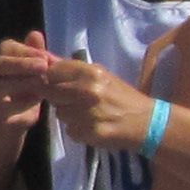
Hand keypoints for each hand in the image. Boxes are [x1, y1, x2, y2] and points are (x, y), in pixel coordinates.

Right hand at [0, 35, 60, 133]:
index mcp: (0, 59)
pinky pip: (2, 108)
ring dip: (22, 82)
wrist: (13, 120)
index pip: (6, 47)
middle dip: (21, 64)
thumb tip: (36, 34)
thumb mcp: (34, 70)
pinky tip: (37, 100)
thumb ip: (35, 53)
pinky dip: (21, 103)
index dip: (26, 50)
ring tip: (43, 82)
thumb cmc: (26, 88)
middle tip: (44, 66)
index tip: (46, 56)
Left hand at [20, 49, 159, 153]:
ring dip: (69, 115)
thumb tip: (42, 57)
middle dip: (59, 97)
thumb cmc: (121, 95)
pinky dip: (78, 129)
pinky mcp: (90, 132)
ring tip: (88, 113)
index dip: (53, 79)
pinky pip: (70, 130)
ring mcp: (88, 113)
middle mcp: (87, 91)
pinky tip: (93, 126)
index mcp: (90, 72)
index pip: (52, 72)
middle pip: (51, 93)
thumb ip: (70, 68)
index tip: (61, 84)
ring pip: (59, 113)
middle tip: (77, 101)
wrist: (146, 122)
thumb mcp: (100, 75)